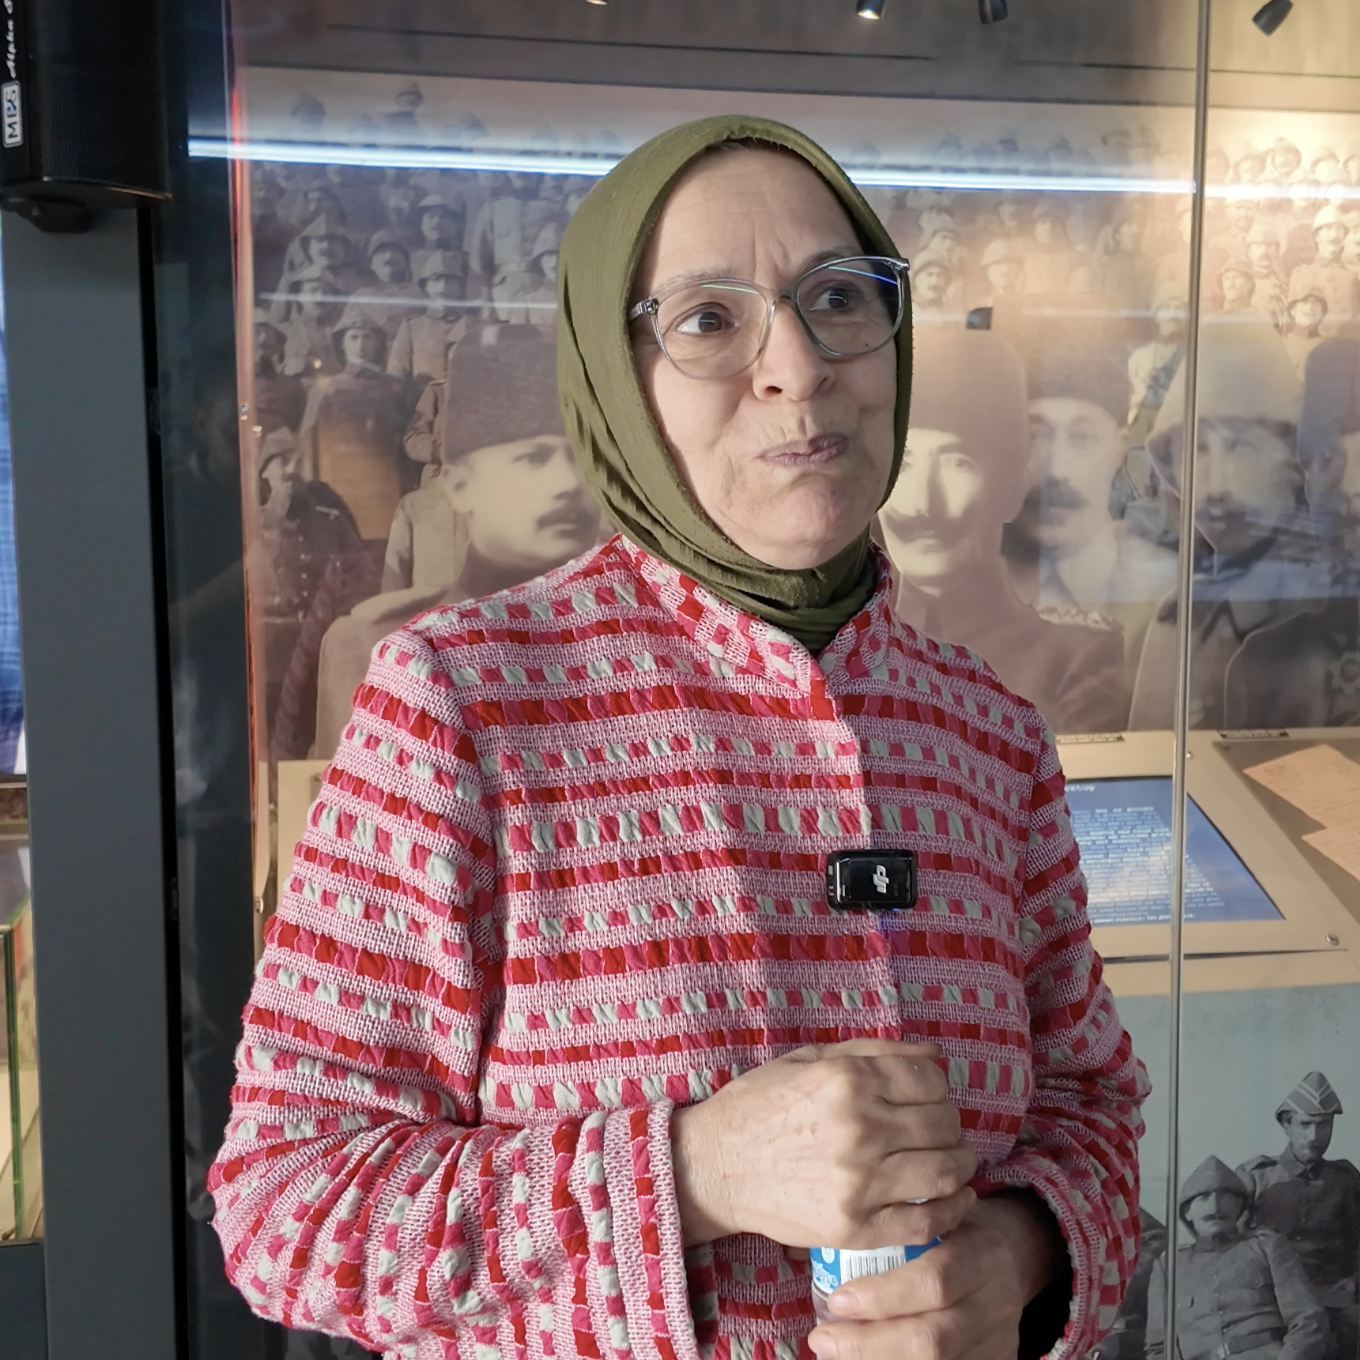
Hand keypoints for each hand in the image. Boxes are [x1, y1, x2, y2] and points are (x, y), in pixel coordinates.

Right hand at [671, 1039, 976, 1247]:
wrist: (712, 1165)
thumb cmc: (758, 1105)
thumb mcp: (808, 1059)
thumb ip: (873, 1052)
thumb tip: (935, 1056)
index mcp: (848, 1079)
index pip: (930, 1080)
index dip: (938, 1088)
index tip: (931, 1098)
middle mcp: (860, 1126)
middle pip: (942, 1124)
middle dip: (950, 1126)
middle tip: (941, 1133)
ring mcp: (858, 1181)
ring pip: (943, 1172)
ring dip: (959, 1167)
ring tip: (954, 1165)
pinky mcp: (853, 1227)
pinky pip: (924, 1222)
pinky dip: (950, 1212)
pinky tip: (954, 1202)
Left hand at [806, 1194, 1065, 1359]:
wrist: (1012, 1255)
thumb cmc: (955, 1229)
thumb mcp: (936, 1212)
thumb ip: (895, 1225)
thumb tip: (815, 1241)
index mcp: (983, 1251)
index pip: (934, 1280)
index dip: (883, 1296)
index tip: (837, 1298)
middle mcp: (999, 1299)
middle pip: (934, 1336)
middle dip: (871, 1343)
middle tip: (823, 1338)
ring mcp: (1002, 1338)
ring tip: (835, 1353)